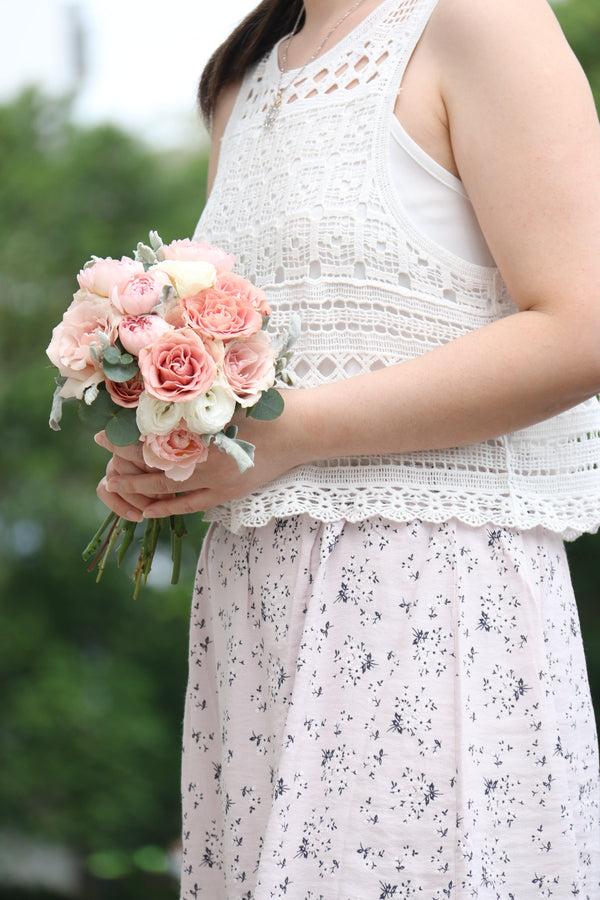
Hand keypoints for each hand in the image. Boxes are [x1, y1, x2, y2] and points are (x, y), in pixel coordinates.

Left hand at [95, 391, 306, 518]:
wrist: (303, 428)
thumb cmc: (269, 403)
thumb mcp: (228, 393)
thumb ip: (195, 399)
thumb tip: (159, 396)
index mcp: (202, 430)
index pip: (151, 438)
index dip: (124, 438)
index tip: (102, 433)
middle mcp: (205, 456)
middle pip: (153, 462)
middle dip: (124, 460)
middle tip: (103, 455)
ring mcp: (217, 478)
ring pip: (167, 486)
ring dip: (139, 485)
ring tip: (114, 484)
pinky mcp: (229, 492)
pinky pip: (192, 504)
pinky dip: (169, 507)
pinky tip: (149, 510)